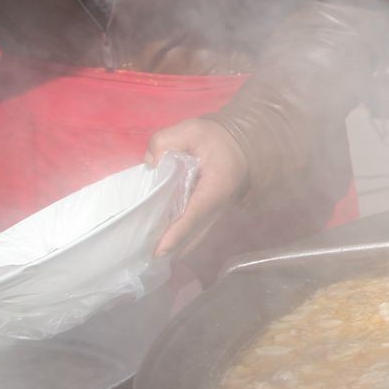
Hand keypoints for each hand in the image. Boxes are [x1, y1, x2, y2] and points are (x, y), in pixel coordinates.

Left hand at [146, 118, 248, 259]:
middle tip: (148, 258)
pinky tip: (167, 244)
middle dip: (175, 246)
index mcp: (217, 185)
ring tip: (153, 256)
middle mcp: (221, 203)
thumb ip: (165, 142)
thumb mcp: (190, 130)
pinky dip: (184, 238)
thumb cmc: (216, 136)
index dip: (177, 233)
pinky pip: (199, 229)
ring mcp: (220, 210)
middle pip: (196, 232)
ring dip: (179, 246)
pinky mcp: (215, 210)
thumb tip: (151, 164)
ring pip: (199, 235)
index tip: (160, 251)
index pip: (195, 212)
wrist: (241, 141)